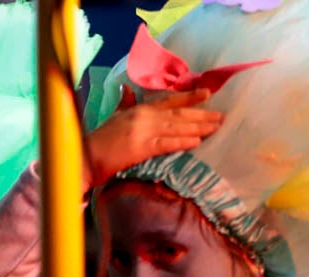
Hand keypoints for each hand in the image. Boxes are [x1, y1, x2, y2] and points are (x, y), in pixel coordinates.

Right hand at [83, 87, 222, 190]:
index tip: (208, 93)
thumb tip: (127, 89)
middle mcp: (144, 117)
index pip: (169, 100)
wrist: (86, 156)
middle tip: (222, 117)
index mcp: (139, 109)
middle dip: (202, 115)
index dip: (189, 97)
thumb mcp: (114, 117)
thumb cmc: (99, 140)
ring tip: (217, 128)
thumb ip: (125, 103)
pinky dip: (183, 141)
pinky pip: (167, 143)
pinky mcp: (141, 147)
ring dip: (199, 128)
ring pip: (177, 127)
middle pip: (179, 113)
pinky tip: (197, 142)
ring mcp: (143, 131)